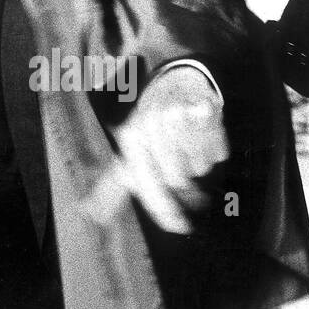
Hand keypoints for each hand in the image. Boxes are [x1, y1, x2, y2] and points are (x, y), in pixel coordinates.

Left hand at [103, 67, 228, 234]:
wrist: (176, 81)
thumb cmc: (150, 127)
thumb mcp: (127, 151)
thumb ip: (111, 185)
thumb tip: (90, 213)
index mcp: (130, 137)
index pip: (147, 183)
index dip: (164, 209)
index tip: (182, 227)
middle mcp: (151, 123)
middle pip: (177, 178)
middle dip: (187, 187)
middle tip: (191, 183)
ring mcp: (178, 113)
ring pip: (199, 167)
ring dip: (199, 165)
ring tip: (192, 148)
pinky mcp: (205, 108)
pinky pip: (217, 152)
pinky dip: (215, 151)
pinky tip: (205, 138)